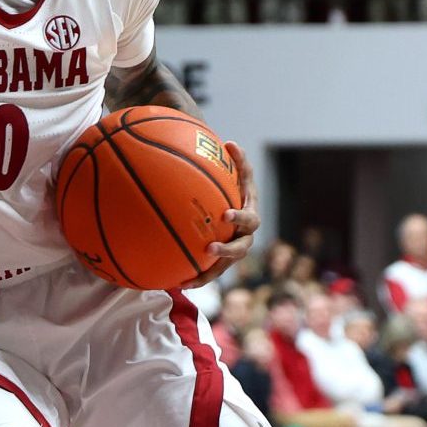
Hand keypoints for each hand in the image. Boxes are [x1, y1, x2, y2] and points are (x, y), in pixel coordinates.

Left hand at [195, 141, 259, 285]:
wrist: (233, 208)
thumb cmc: (235, 187)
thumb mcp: (238, 174)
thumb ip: (238, 161)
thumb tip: (231, 142)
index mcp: (249, 216)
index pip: (249, 219)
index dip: (239, 219)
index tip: (225, 215)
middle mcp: (245, 237)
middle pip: (241, 249)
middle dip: (226, 250)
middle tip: (209, 248)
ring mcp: (234, 252)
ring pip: (224, 267)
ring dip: (209, 273)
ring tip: (190, 280)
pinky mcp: (221, 262)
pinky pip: (210, 272)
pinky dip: (196, 279)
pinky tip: (176, 284)